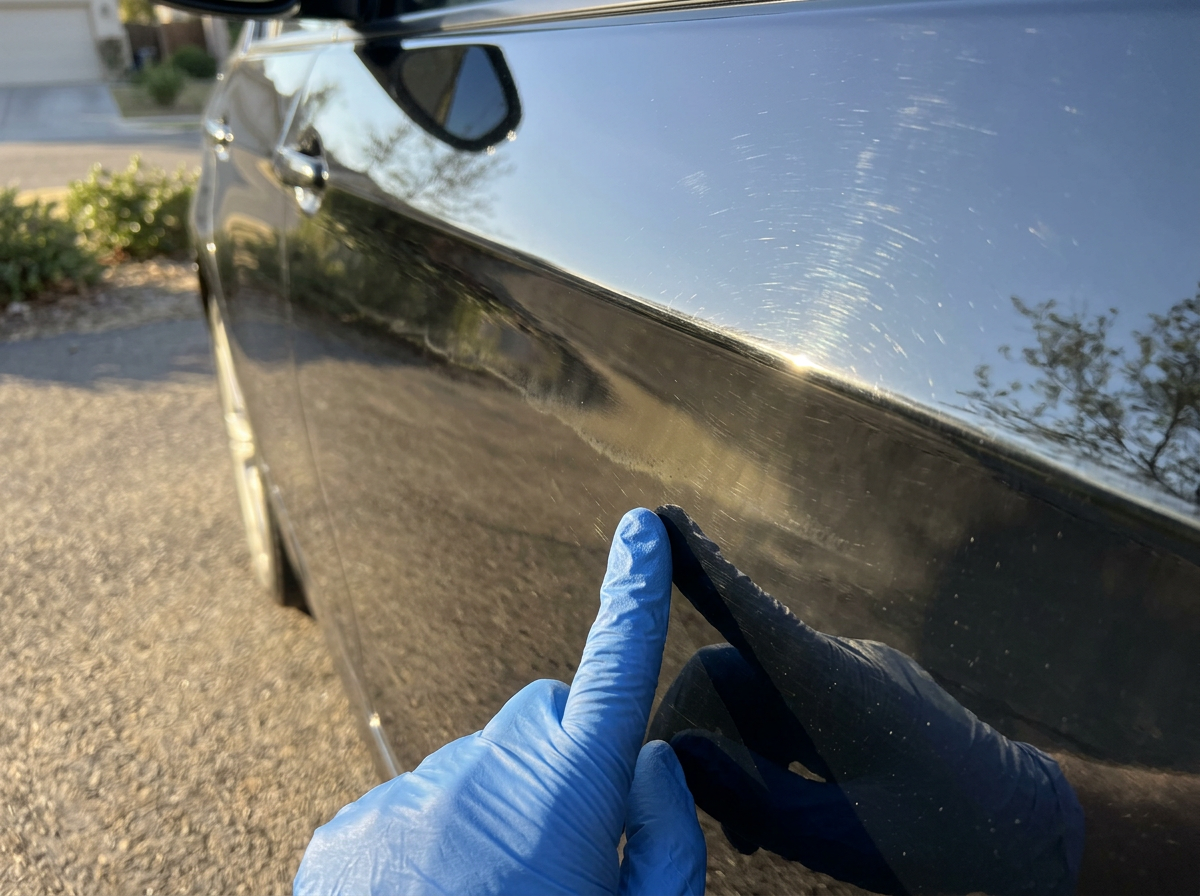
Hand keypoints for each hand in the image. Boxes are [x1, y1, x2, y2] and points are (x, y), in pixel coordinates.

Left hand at [293, 508, 705, 895]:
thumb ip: (667, 838)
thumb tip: (643, 761)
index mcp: (568, 791)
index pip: (614, 663)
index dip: (635, 591)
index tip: (644, 529)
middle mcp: (481, 769)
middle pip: (542, 723)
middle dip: (562, 764)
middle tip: (563, 855)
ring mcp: (404, 796)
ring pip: (475, 772)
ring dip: (494, 814)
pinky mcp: (346, 831)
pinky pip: (411, 808)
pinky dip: (431, 843)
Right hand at [651, 505, 1083, 895]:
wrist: (1035, 838)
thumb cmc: (947, 842)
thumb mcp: (844, 834)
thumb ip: (757, 793)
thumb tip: (681, 753)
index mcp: (838, 685)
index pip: (751, 610)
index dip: (698, 564)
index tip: (656, 518)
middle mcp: (839, 665)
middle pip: (732, 670)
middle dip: (700, 732)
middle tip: (701, 810)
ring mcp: (849, 678)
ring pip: (755, 695)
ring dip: (734, 755)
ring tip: (744, 833)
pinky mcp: (856, 699)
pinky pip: (786, 710)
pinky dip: (764, 755)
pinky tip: (769, 814)